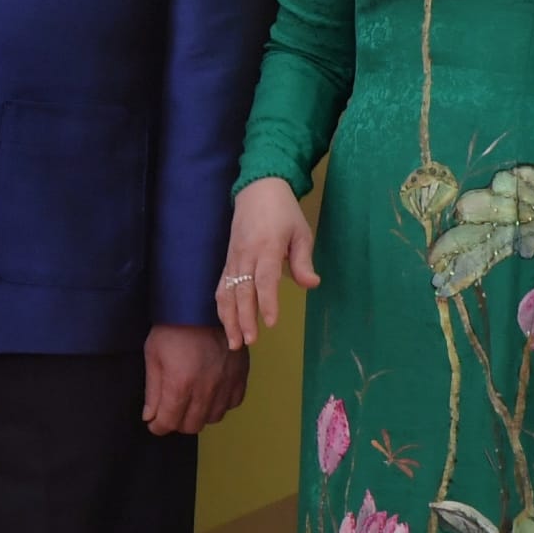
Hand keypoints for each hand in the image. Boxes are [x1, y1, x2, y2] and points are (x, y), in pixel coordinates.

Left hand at [144, 323, 248, 436]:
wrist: (202, 306)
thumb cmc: (173, 329)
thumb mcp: (153, 356)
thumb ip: (152, 391)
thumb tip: (150, 417)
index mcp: (180, 384)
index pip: (168, 423)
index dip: (157, 426)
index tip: (154, 421)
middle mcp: (206, 388)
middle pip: (191, 425)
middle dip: (177, 422)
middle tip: (172, 411)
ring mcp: (226, 382)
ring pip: (213, 417)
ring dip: (200, 414)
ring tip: (192, 401)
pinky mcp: (240, 374)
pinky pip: (233, 403)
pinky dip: (222, 403)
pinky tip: (212, 392)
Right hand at [216, 176, 317, 349]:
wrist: (257, 191)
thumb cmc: (284, 212)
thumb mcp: (301, 232)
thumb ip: (304, 260)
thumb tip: (312, 284)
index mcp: (268, 247)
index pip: (265, 279)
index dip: (267, 302)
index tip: (271, 323)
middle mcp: (246, 254)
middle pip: (243, 291)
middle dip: (245, 318)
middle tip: (250, 341)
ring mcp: (233, 258)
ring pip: (227, 293)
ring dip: (229, 318)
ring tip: (236, 342)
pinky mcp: (227, 260)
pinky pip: (221, 286)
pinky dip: (222, 306)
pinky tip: (226, 323)